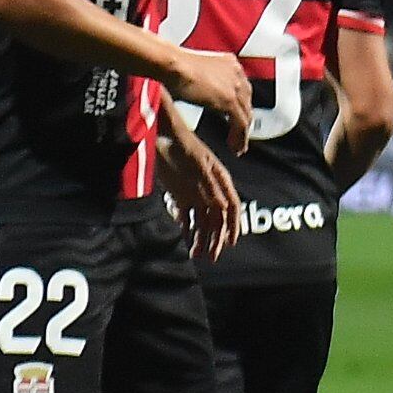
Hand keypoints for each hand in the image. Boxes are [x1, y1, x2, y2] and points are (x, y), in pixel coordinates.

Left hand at [160, 118, 242, 259]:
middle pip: (217, 219)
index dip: (233, 227)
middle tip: (210, 257)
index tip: (230, 244)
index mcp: (220, 181)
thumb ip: (210, 186)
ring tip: (195, 254)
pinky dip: (186, 229)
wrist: (160, 136)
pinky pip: (186, 217)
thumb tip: (223, 207)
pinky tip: (184, 240)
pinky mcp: (180, 195)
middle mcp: (211, 190)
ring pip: (202, 221)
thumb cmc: (183, 146)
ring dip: (201, 238)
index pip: (232, 208)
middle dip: (215, 239)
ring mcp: (195, 193)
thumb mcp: (198, 165)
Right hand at [167, 45, 254, 152]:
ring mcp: (234, 86)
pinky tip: (235, 147)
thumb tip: (194, 92)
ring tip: (238, 146)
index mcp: (227, 63)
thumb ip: (200, 83)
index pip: (240, 87)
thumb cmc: (171, 66)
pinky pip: (240, 123)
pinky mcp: (229, 100)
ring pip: (246, 114)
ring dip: (242, 132)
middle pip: (246, 100)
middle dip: (244, 118)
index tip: (236, 115)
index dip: (240, 103)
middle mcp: (235, 72)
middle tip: (239, 133)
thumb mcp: (192, 73)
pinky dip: (239, 137)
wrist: (171, 64)